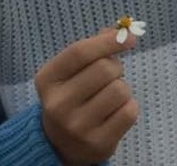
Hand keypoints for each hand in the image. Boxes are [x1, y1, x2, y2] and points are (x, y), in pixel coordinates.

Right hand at [34, 27, 139, 164]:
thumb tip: (121, 32)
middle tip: (112, 74)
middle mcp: (59, 104)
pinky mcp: (98, 144)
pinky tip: (116, 111)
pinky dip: (129, 106)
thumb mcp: (70, 71)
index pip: (79, 52)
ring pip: (120, 90)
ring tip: (110, 95)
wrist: (60, 145)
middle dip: (116, 66)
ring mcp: (78, 127)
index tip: (128, 37)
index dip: (107, 41)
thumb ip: (92, 48)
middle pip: (104, 69)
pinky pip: (129, 112)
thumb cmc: (70, 96)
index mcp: (47, 79)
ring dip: (122, 88)